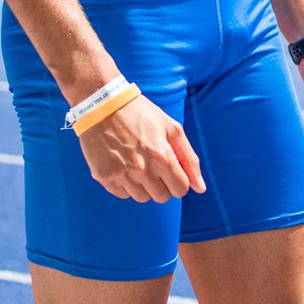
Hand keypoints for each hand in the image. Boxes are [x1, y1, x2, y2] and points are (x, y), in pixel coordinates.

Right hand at [78, 94, 205, 202]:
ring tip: (137, 163)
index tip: (172, 170)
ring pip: (142, 198)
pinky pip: (122, 194)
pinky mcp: (104, 178)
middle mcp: (142, 170)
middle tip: (154, 165)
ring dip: (144, 185)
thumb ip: (189, 159)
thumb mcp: (171, 128)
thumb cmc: (141, 114)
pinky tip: (123, 165)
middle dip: (163, 184)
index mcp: (162, 157)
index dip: (179, 180)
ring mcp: (121, 175)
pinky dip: (126, 184)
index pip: (180, 190)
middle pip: (162, 197)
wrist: (102, 106)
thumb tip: (200, 188)